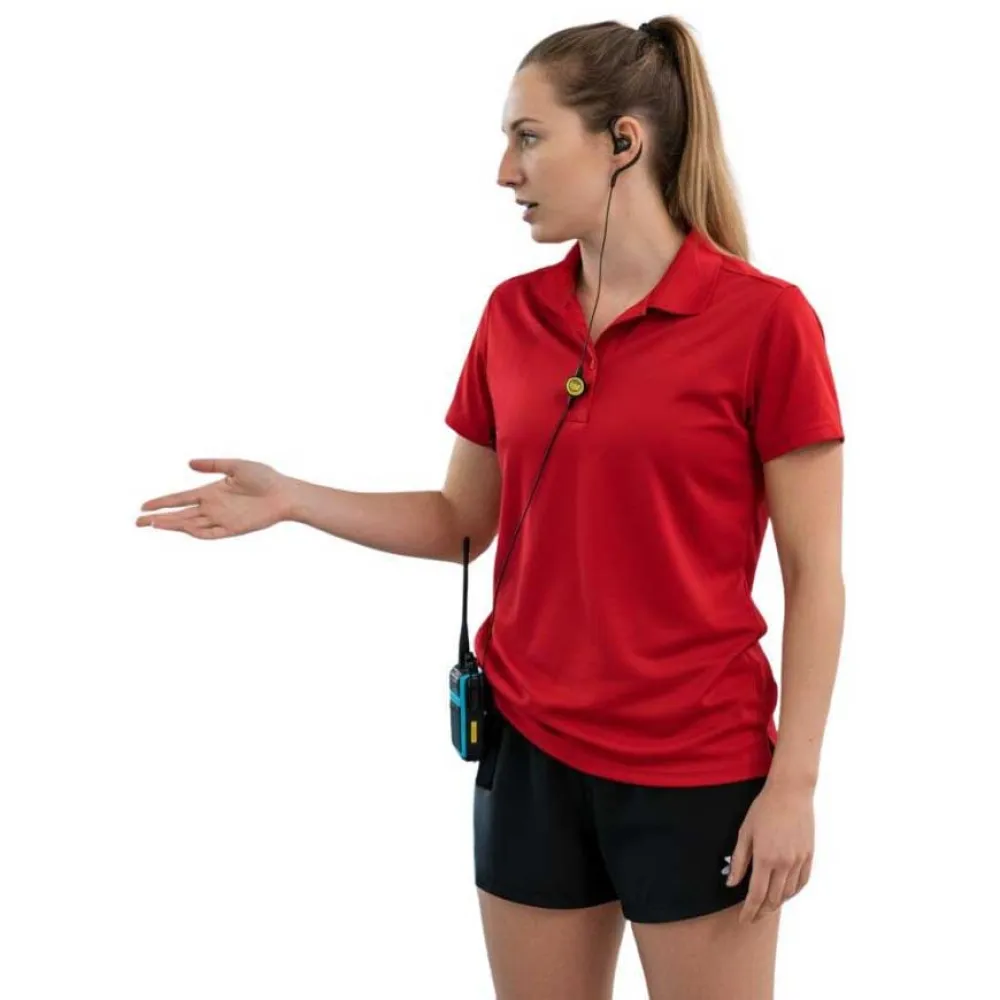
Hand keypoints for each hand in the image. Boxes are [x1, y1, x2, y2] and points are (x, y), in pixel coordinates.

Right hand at [136, 458, 292, 539]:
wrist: (285, 493)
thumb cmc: (265, 477)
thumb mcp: (236, 465)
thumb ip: (212, 464)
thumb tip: (188, 463)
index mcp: (211, 492)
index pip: (180, 499)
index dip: (162, 503)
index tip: (144, 506)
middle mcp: (213, 507)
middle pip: (180, 515)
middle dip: (159, 518)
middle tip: (138, 522)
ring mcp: (222, 519)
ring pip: (190, 525)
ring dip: (172, 526)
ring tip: (153, 525)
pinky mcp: (233, 529)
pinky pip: (211, 534)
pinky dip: (196, 533)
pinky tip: (183, 529)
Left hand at [726, 779, 814, 924]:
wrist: (790, 793)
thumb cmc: (763, 809)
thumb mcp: (745, 832)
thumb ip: (739, 860)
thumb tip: (732, 883)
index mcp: (765, 858)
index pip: (757, 895)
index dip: (749, 911)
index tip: (743, 920)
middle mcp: (784, 863)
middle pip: (774, 899)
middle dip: (762, 911)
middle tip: (753, 916)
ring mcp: (799, 860)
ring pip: (789, 893)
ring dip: (777, 904)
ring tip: (767, 906)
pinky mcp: (809, 856)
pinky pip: (802, 882)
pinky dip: (793, 892)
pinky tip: (785, 893)